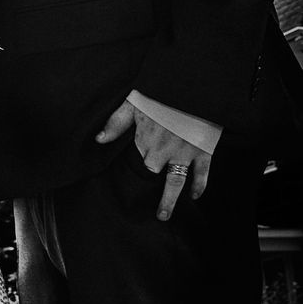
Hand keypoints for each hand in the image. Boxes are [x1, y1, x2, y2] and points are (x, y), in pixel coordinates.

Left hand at [96, 98, 211, 221]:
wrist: (193, 87)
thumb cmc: (162, 92)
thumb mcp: (134, 102)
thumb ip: (116, 122)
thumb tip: (99, 140)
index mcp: (146, 139)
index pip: (136, 161)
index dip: (133, 169)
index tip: (128, 179)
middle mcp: (164, 151)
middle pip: (152, 173)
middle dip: (148, 185)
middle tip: (141, 201)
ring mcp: (185, 153)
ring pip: (176, 183)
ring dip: (169, 201)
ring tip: (163, 215)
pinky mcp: (203, 151)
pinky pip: (202, 174)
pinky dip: (199, 186)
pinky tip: (195, 196)